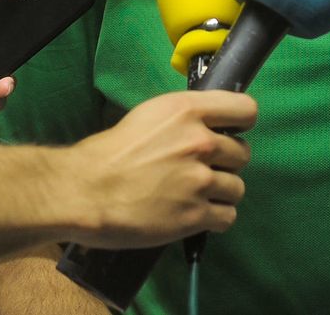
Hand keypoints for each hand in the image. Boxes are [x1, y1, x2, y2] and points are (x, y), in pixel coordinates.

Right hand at [57, 90, 255, 247]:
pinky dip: (216, 218)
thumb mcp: (148, 116)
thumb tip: (206, 127)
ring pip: (237, 187)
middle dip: (225, 163)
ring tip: (196, 196)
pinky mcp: (195, 215)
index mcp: (187, 110)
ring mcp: (199, 180)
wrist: (84, 191)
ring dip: (221, 193)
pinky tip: (197, 215)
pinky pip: (227, 216)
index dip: (240, 124)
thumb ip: (182, 120)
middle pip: (242, 153)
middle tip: (201, 171)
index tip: (229, 133)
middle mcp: (200, 142)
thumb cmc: (108, 153)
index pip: (245, 111)